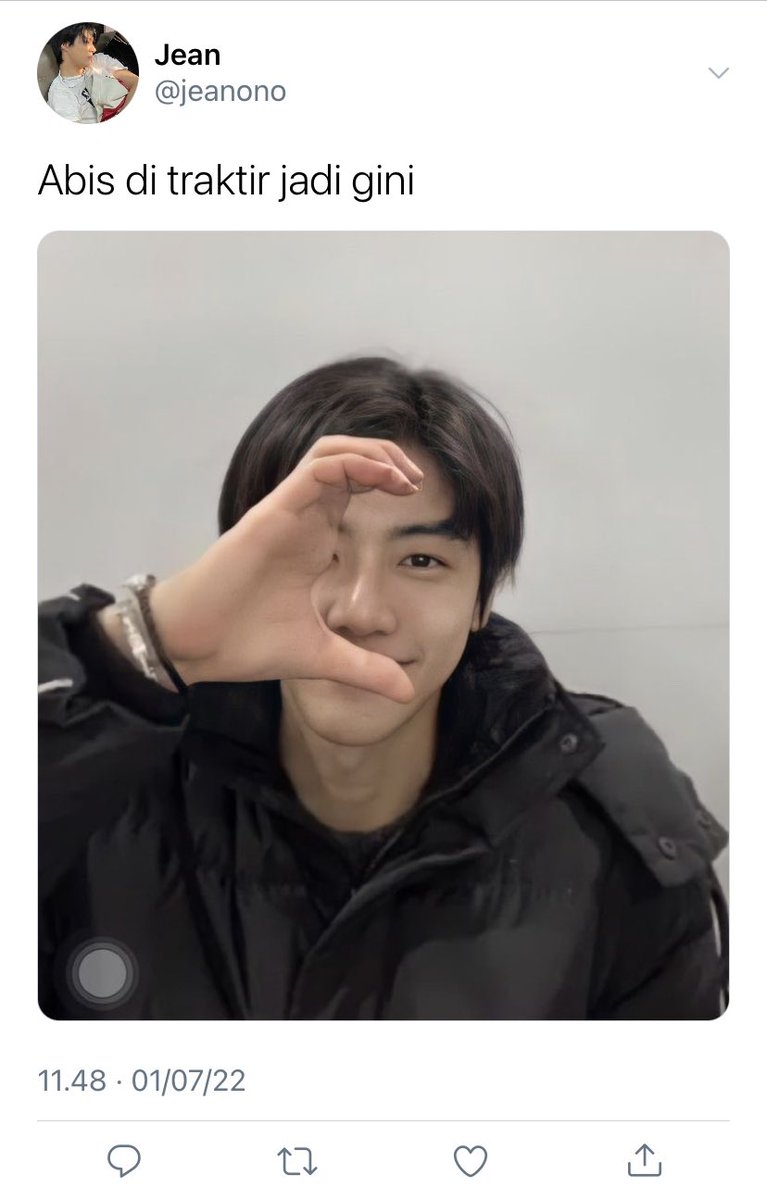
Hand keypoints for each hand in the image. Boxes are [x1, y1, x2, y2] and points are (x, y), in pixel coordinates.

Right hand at [149, 437, 423, 701]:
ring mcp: (287, 512)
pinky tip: (379, 478)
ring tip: (402, 475)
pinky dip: (350, 464)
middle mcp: (302, 517)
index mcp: (313, 539)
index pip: (352, 486)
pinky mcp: (272, 513)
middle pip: (346, 458)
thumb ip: (365, 669)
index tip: (417, 497)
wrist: (195, 647)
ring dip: (371, 453)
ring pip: (331, 453)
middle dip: (387, 457)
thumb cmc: (245, 641)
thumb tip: (407, 692)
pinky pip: (315, 470)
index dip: (387, 480)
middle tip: (416, 481)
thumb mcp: (322, 658)